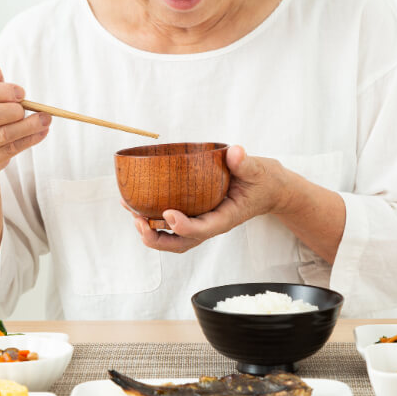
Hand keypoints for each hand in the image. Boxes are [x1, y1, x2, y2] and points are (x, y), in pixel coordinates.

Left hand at [124, 145, 292, 252]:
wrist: (265, 189)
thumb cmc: (261, 181)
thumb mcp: (259, 170)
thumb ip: (246, 163)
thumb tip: (235, 152)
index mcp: (226, 217)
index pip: (204, 229)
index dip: (185, 226)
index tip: (168, 214)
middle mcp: (210, 224)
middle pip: (182, 242)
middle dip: (158, 238)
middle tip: (139, 222)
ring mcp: (200, 221)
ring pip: (172, 237)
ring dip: (150, 231)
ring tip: (131, 213)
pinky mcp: (194, 214)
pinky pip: (169, 224)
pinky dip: (150, 218)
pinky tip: (133, 204)